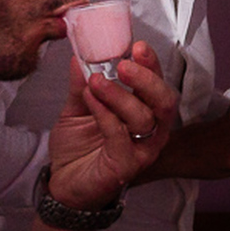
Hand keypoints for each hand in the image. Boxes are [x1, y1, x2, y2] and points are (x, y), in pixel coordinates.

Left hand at [44, 41, 178, 209]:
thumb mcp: (77, 109)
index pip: (158, 85)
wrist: (65, 184)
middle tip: (124, 64)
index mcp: (145, 112)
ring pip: (144, 118)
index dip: (152, 65)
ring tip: (95, 81)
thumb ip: (82, 84)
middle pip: (165, 101)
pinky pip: (120, 136)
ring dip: (120, 95)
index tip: (136, 46)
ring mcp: (142, 150)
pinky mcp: (127, 166)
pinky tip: (89, 99)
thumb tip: (78, 55)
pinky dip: (105, 114)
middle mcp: (152, 130)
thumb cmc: (79, 147)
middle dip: (147, 79)